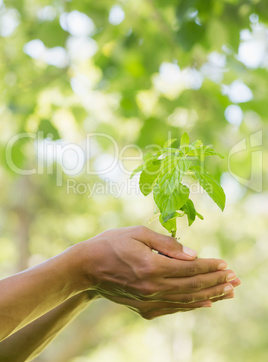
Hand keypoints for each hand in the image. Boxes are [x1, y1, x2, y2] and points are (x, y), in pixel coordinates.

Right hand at [78, 226, 240, 318]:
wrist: (86, 267)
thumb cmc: (110, 243)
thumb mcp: (137, 233)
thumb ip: (166, 243)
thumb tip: (193, 254)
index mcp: (151, 266)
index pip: (190, 268)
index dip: (210, 266)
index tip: (226, 265)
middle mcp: (152, 287)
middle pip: (192, 286)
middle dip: (216, 282)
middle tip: (236, 280)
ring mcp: (147, 300)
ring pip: (186, 300)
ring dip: (210, 296)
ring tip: (228, 293)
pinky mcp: (143, 307)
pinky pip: (173, 308)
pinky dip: (191, 306)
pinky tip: (205, 303)